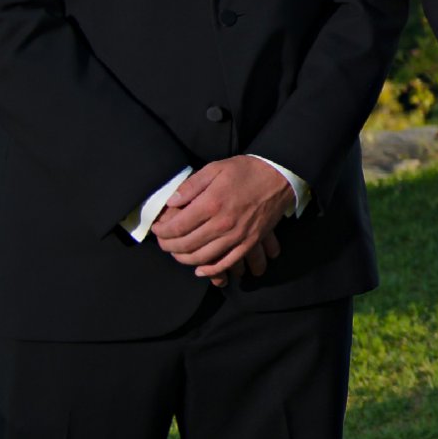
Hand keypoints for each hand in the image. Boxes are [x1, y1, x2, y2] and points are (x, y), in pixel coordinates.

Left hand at [152, 156, 292, 278]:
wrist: (280, 176)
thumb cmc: (247, 170)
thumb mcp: (216, 168)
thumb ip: (191, 185)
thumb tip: (171, 202)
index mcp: (211, 204)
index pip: (177, 227)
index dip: (162, 232)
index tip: (157, 230)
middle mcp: (222, 223)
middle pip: (186, 245)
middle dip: (169, 246)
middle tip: (163, 242)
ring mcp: (237, 235)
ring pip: (203, 257)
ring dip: (184, 259)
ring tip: (177, 252)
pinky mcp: (250, 241)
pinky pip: (227, 262)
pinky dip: (211, 270)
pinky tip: (200, 269)